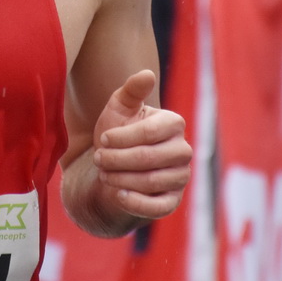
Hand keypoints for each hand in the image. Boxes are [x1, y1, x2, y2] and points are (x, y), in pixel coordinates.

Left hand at [90, 71, 190, 220]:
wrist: (117, 165)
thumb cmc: (119, 131)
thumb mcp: (120, 108)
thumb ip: (131, 90)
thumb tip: (146, 74)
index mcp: (174, 124)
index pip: (149, 132)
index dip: (121, 137)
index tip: (103, 138)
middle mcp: (183, 151)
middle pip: (147, 158)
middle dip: (116, 160)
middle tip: (98, 159)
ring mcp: (181, 177)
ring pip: (149, 182)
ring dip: (120, 179)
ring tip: (104, 173)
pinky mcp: (172, 201)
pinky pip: (158, 207)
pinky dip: (135, 203)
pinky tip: (118, 194)